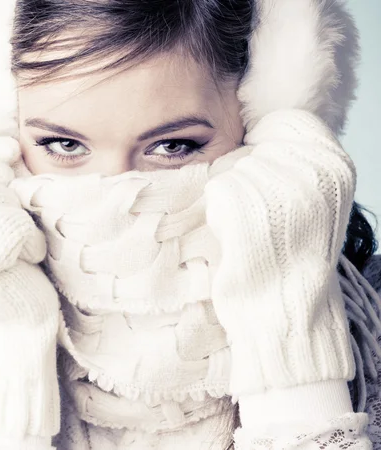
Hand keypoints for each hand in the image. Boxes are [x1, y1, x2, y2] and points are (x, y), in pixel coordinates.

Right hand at [0, 135, 53, 323]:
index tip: (10, 151)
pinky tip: (31, 258)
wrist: (13, 337)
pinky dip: (31, 238)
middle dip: (3, 180)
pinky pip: (10, 227)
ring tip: (25, 240)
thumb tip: (8, 147)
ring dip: (20, 214)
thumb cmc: (11, 273)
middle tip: (21, 206)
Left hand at [204, 109, 356, 397]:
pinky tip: (238, 238)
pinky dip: (219, 213)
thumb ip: (298, 163)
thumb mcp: (314, 201)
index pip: (285, 121)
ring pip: (232, 168)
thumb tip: (259, 131)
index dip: (266, 145)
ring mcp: (280, 189)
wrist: (286, 312)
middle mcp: (313, 173)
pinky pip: (217, 189)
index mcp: (336, 166)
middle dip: (248, 178)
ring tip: (253, 231)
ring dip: (233, 198)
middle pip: (253, 148)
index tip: (265, 177)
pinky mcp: (246, 206)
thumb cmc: (292, 256)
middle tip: (263, 219)